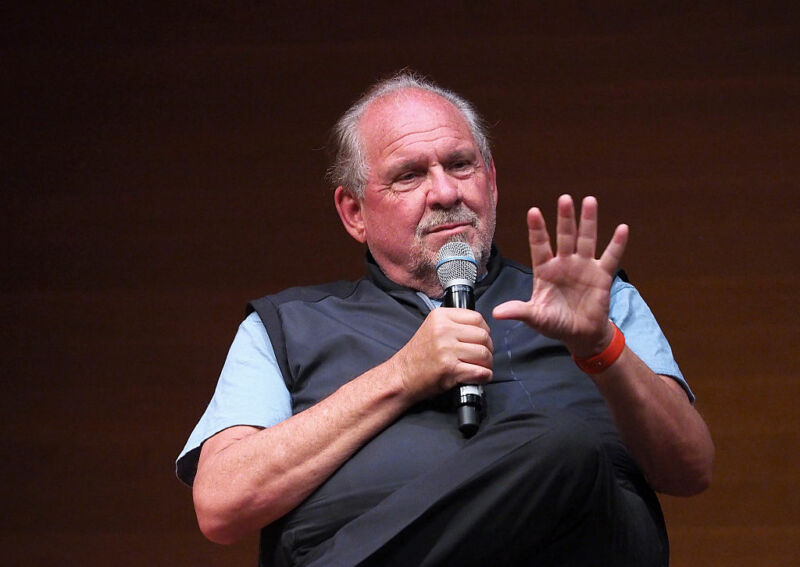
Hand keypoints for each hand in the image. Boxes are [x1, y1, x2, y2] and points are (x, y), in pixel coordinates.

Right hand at [391, 308, 492, 402]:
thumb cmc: (418, 356)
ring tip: (481, 367)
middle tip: (483, 357)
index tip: (481, 340)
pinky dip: (484, 376)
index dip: (484, 330)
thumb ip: (454, 324)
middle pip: (483, 336)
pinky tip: (480, 377)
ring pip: (484, 354)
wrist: (401, 376)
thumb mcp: (432, 328)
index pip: (477, 318)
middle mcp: (443, 330)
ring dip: (487, 364)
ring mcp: (446, 350)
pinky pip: (479, 371)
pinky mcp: (450, 369)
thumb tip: (481, 329)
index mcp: (440, 317)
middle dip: (488, 348)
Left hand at [493, 194, 627, 356]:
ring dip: (588, 221)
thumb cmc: (555, 324)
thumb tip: (496, 313)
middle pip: (564, 236)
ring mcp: (584, 266)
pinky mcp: (602, 275)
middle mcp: (564, 263)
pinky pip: (611, 257)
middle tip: (564, 199)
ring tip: (589, 201)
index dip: (537, 229)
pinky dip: (617, 244)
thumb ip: (519, 311)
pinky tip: (622, 228)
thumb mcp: (535, 317)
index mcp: (545, 270)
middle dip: (564, 218)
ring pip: (586, 239)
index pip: (539, 245)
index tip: (533, 211)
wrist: (580, 335)